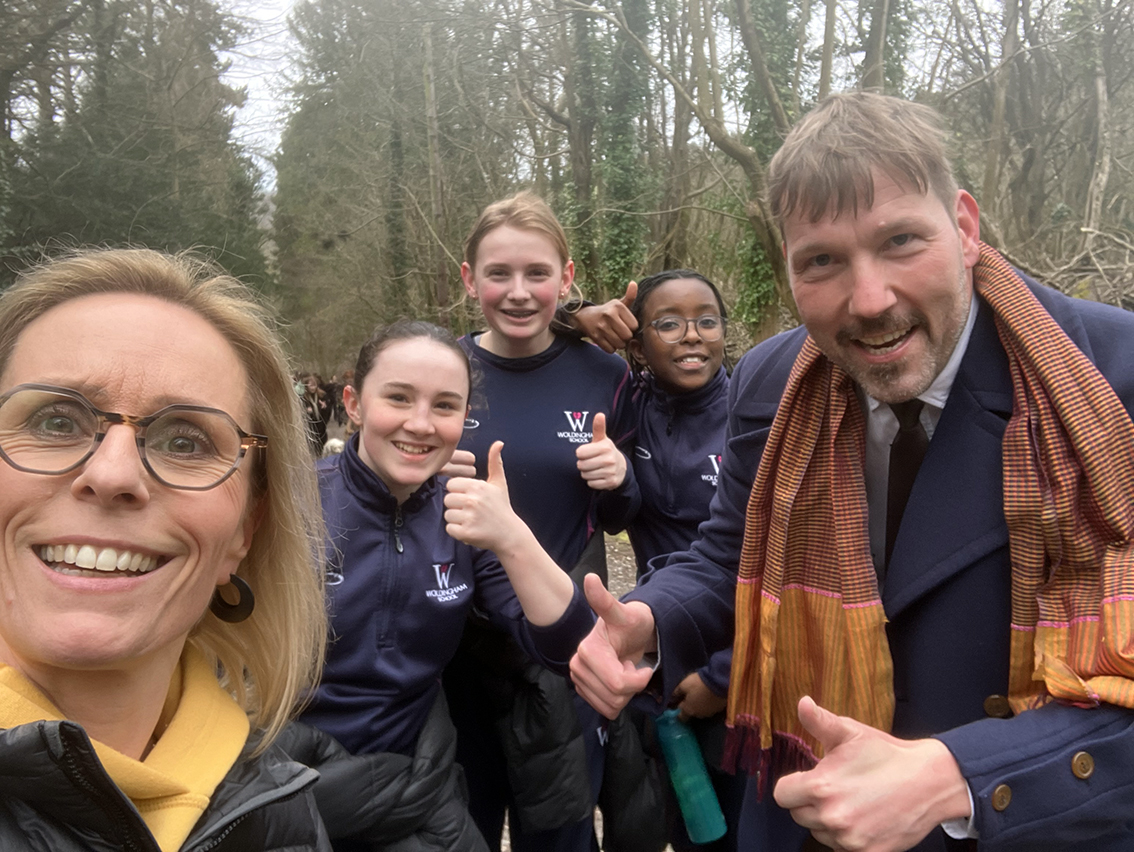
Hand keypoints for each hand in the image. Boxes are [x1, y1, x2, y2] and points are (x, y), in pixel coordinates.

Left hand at [444, 442, 517, 550]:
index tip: (470, 497)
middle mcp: (472, 501)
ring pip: (447, 515)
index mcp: (477, 486)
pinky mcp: (466, 533)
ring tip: (472, 520)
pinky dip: (457, 531)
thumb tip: (498, 443)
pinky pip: (450, 529)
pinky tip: (470, 529)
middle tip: (472, 511)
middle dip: (457, 506)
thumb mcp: (499, 483)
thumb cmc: (501, 507)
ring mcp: (469, 517)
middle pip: (447, 500)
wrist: (509, 534)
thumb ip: (495, 462)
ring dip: (457, 519)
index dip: (459, 491)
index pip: (451, 485)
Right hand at [570, 573, 656, 718]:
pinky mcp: (584, 691)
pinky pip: (606, 709)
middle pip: (614, 697)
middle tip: (630, 663)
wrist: (629, 633)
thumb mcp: (623, 613)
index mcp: (586, 651)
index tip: (639, 663)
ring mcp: (579, 680)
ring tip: (623, 669)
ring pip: (610, 706)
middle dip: (630, 685)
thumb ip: (605, 600)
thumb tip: (590, 578)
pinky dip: (618, 699)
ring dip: (625, 692)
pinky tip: (618, 678)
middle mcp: (577, 666)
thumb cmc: (631, 623)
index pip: (617, 684)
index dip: (637, 679)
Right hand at [573, 281, 638, 352]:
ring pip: (620, 344)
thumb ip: (630, 297)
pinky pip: (610, 349)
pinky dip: (611, 348)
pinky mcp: (595, 336)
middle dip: (626, 337)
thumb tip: (634, 283)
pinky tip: (608, 340)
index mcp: (617, 306)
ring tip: (615, 336)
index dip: (631, 327)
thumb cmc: (607, 311)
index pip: (634, 326)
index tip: (626, 324)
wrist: (585, 316)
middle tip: (621, 333)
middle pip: (627, 336)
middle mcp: (609, 315)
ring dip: (619, 343)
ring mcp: (601, 326)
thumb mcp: (618, 303)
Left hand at [576, 412, 627, 490]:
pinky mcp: (610, 483)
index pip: (580, 453)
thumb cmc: (606, 452)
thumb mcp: (602, 439)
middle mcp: (609, 460)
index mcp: (605, 447)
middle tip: (591, 461)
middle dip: (583, 464)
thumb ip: (598, 428)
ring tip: (595, 468)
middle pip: (581, 465)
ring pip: (585, 475)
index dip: (581, 453)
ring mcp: (610, 472)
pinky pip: (591, 484)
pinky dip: (592, 481)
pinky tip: (599, 476)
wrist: (621, 468)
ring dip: (587, 473)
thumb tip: (599, 414)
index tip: (588, 452)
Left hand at [671, 672, 726, 721]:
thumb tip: (671, 698)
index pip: (681, 717)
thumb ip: (677, 692)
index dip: (678, 712)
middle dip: (690, 707)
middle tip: (690, 697)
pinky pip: (711, 708)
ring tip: (700, 696)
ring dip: (700, 705)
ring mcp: (710, 713)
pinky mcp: (719, 709)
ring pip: (702, 711)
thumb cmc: (698, 684)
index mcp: (688, 710)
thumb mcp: (684, 685)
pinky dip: (709, 704)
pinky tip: (709, 696)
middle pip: (692, 713)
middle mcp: (699, 714)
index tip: (678, 705)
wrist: (719, 683)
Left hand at [773, 696, 970, 851]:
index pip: (782, 795)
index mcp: (821, 787)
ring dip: (829, 822)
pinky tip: (863, 819)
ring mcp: (850, 840)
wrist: (929, 781)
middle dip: (811, 802)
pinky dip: (848, 838)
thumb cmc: (887, 754)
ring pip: (820, 833)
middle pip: (799, 815)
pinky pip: (842, 849)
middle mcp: (832, 817)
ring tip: (853, 802)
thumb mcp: (850, 732)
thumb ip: (819, 721)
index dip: (792, 785)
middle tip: (836, 788)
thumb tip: (802, 703)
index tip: (808, 779)